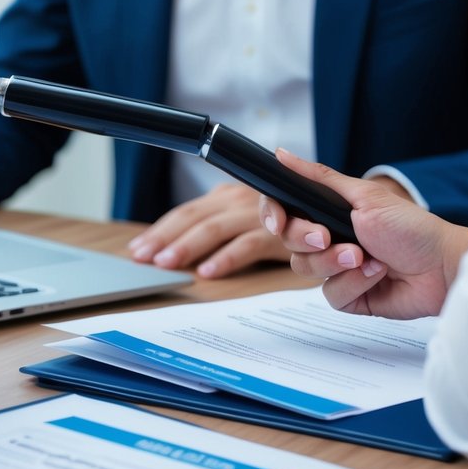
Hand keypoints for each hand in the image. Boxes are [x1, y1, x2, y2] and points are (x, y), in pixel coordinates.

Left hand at [127, 183, 289, 277]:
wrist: (330, 222)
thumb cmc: (282, 226)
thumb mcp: (244, 223)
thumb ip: (216, 230)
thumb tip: (173, 252)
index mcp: (227, 197)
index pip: (186, 212)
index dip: (160, 230)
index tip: (137, 249)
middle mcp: (240, 199)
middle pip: (194, 217)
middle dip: (165, 238)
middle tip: (144, 258)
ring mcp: (259, 213)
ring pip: (215, 228)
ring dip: (188, 246)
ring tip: (167, 263)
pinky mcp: (280, 233)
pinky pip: (248, 245)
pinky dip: (226, 258)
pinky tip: (208, 272)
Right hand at [259, 149, 467, 318]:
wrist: (442, 266)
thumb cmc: (410, 227)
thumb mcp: (363, 195)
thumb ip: (318, 178)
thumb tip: (282, 155)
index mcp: (328, 211)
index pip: (283, 211)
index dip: (272, 216)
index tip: (277, 221)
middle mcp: (329, 239)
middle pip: (289, 242)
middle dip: (308, 239)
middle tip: (329, 237)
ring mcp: (337, 269)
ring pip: (305, 269)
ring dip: (336, 262)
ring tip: (366, 256)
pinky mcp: (348, 295)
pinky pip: (331, 294)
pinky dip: (354, 283)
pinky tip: (377, 274)